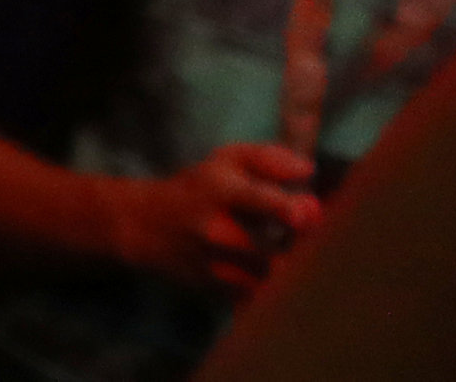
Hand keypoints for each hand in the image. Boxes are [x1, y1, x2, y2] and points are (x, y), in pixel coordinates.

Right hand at [105, 141, 319, 292]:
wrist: (145, 225)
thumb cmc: (196, 188)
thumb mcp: (224, 161)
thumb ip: (268, 159)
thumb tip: (308, 170)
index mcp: (220, 190)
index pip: (257, 200)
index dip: (287, 209)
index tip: (307, 214)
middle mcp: (216, 230)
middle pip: (272, 254)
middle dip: (299, 252)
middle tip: (310, 242)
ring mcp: (215, 265)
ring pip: (269, 281)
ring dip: (289, 270)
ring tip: (293, 254)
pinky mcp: (218, 290)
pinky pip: (260, 297)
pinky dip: (275, 288)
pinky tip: (276, 273)